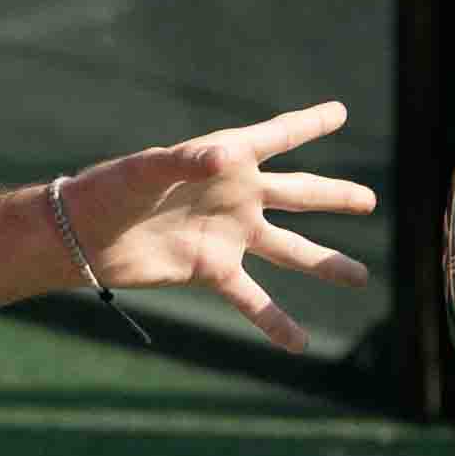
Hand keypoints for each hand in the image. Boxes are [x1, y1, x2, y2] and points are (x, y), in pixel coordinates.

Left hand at [62, 106, 379, 350]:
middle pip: (298, 195)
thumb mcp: (147, 169)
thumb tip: (224, 157)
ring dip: (324, 263)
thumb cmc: (111, 189)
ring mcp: (228, 234)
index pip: (277, 137)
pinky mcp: (213, 270)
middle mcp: (235, 195)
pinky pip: (252, 299)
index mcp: (225, 158)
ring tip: (359, 276)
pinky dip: (276, 322)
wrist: (84, 235)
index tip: (340, 111)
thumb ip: (186, 160)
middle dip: (334, 198)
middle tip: (370, 200)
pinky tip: (301, 344)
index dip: (309, 124)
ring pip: (289, 251)